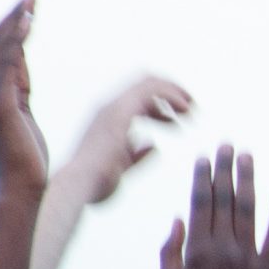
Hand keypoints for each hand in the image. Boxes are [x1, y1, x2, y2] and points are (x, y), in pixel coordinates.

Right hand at [0, 0, 49, 199]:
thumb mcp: (24, 112)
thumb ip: (19, 85)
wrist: (20, 189)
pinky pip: (5, 64)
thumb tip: (21, 59)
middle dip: (14, 12)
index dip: (14, 21)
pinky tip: (29, 22)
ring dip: (15, 19)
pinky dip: (16, 40)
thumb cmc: (26, 159)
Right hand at [61, 73, 192, 205]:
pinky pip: (151, 90)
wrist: (77, 186)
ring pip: (149, 82)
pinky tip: (184, 110)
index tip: (180, 118)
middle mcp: (108, 107)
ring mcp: (113, 107)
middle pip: (143, 83)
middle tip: (191, 106)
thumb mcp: (122, 167)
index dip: (161, 104)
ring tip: (192, 107)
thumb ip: (137, 155)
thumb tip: (154, 146)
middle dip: (170, 90)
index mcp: (107, 118)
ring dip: (174, 91)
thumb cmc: (94, 184)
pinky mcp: (120, 111)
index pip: (138, 97)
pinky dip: (171, 95)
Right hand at [161, 147, 268, 268]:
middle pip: (224, 199)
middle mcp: (223, 250)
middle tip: (227, 145)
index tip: (205, 157)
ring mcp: (248, 258)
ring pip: (248, 210)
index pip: (200, 203)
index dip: (203, 177)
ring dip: (248, 179)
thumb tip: (179, 218)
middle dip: (225, 169)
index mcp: (196, 252)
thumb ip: (169, 251)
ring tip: (247, 156)